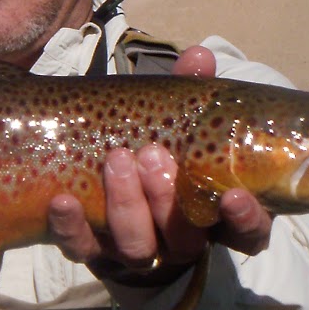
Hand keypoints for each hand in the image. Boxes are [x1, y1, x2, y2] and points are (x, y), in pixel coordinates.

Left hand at [48, 45, 272, 283]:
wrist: (99, 185)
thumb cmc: (157, 148)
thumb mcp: (175, 121)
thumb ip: (190, 93)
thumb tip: (200, 57)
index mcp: (213, 215)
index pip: (247, 234)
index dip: (245, 220)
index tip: (233, 195)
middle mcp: (179, 241)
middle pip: (184, 240)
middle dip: (168, 199)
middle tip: (152, 155)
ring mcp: (135, 250)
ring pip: (137, 247)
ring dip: (127, 205)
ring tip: (116, 159)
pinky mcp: (93, 253)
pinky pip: (82, 249)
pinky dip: (71, 228)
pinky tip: (61, 200)